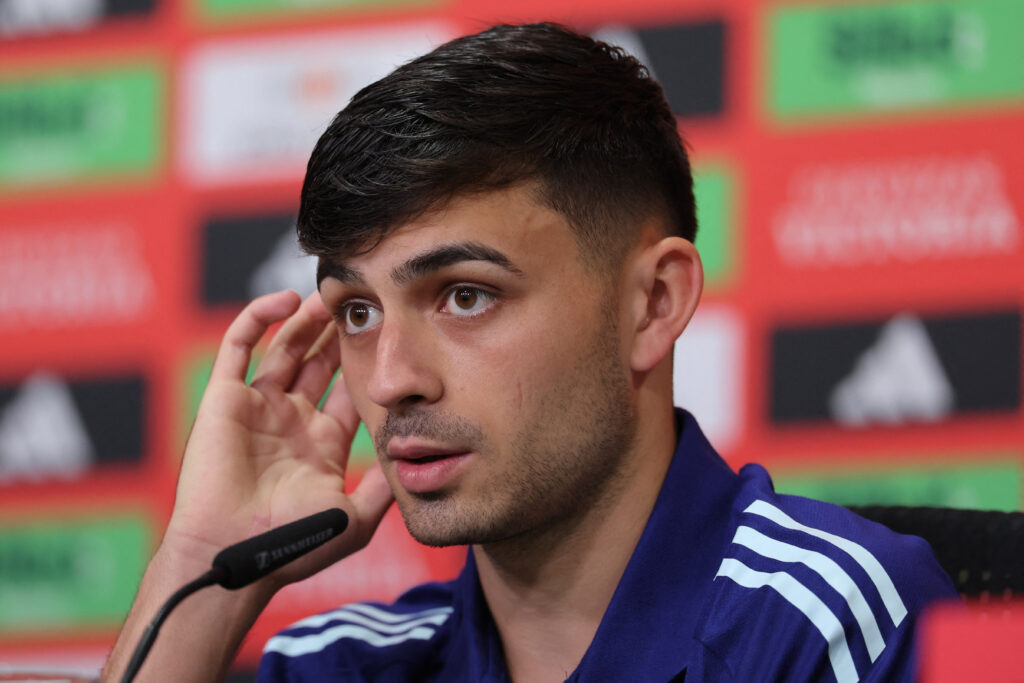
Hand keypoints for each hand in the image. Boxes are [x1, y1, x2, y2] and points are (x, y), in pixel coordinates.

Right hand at [162, 290, 392, 589]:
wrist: (234, 558)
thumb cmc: (293, 546)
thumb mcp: (355, 518)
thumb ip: (385, 487)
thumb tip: (419, 461)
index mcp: (321, 445)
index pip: (349, 392)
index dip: (366, 363)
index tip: (387, 334)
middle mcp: (290, 422)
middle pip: (318, 363)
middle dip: (337, 334)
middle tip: (359, 301)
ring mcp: (257, 409)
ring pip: (283, 348)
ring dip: (305, 320)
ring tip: (329, 293)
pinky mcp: (224, 399)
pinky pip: (238, 346)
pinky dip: (258, 318)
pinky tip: (287, 301)